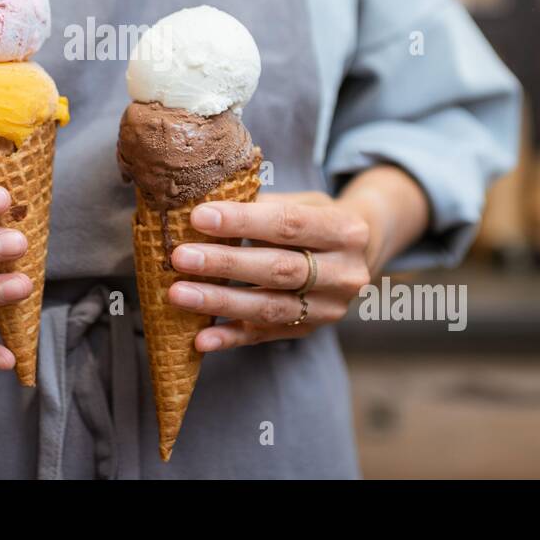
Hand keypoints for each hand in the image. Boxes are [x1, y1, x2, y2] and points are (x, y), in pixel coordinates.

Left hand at [166, 191, 372, 351]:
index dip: (243, 221)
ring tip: (179, 294)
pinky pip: (265, 335)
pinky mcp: (309, 330)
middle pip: (279, 269)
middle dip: (226, 263)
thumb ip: (263, 204)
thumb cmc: (319, 219)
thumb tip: (205, 205)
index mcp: (345, 230)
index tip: (200, 216)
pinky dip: (231, 336)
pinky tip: (201, 338)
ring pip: (270, 307)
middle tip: (181, 257)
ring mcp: (329, 308)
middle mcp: (344, 273)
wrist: (360, 255)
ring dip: (221, 302)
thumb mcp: (305, 202)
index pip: (289, 224)